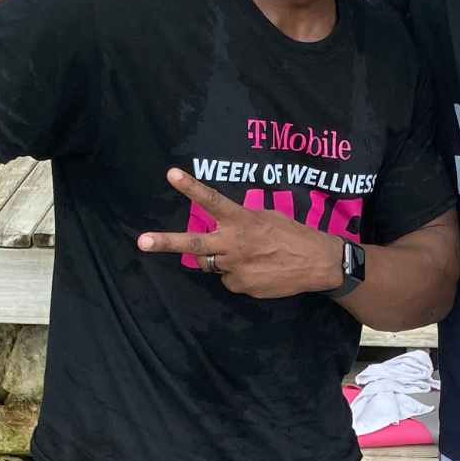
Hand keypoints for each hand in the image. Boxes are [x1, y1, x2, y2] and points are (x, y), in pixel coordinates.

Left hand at [137, 168, 342, 296]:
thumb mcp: (267, 218)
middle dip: (165, 242)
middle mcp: (234, 243)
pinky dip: (239, 276)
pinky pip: (229, 280)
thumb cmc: (292, 234)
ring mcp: (235, 267)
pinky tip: (260, 272)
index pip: (212, 200)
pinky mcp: (241, 286)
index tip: (170, 174)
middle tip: (142, 241)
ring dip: (225, 260)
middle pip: (193, 243)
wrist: (317, 263)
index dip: (190, 187)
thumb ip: (241, 221)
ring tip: (253, 257)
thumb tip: (223, 229)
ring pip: (213, 264)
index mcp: (242, 220)